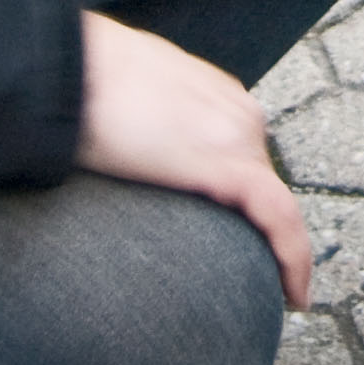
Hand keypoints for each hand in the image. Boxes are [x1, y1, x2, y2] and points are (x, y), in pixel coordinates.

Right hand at [73, 11, 312, 305]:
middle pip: (263, 186)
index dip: (250, 203)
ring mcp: (236, 135)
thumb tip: (123, 158)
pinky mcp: (229, 164)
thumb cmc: (78, 84)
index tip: (249, 238)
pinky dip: (293, 257)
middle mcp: (236, 113)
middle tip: (269, 282)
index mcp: (215, 97)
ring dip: (285, 253)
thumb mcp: (122, 104)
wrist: (67, 69)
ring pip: (277, 206)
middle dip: (268, 234)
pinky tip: (295, 296)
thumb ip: (141, 130)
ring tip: (288, 296)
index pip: (244, 157)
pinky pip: (279, 219)